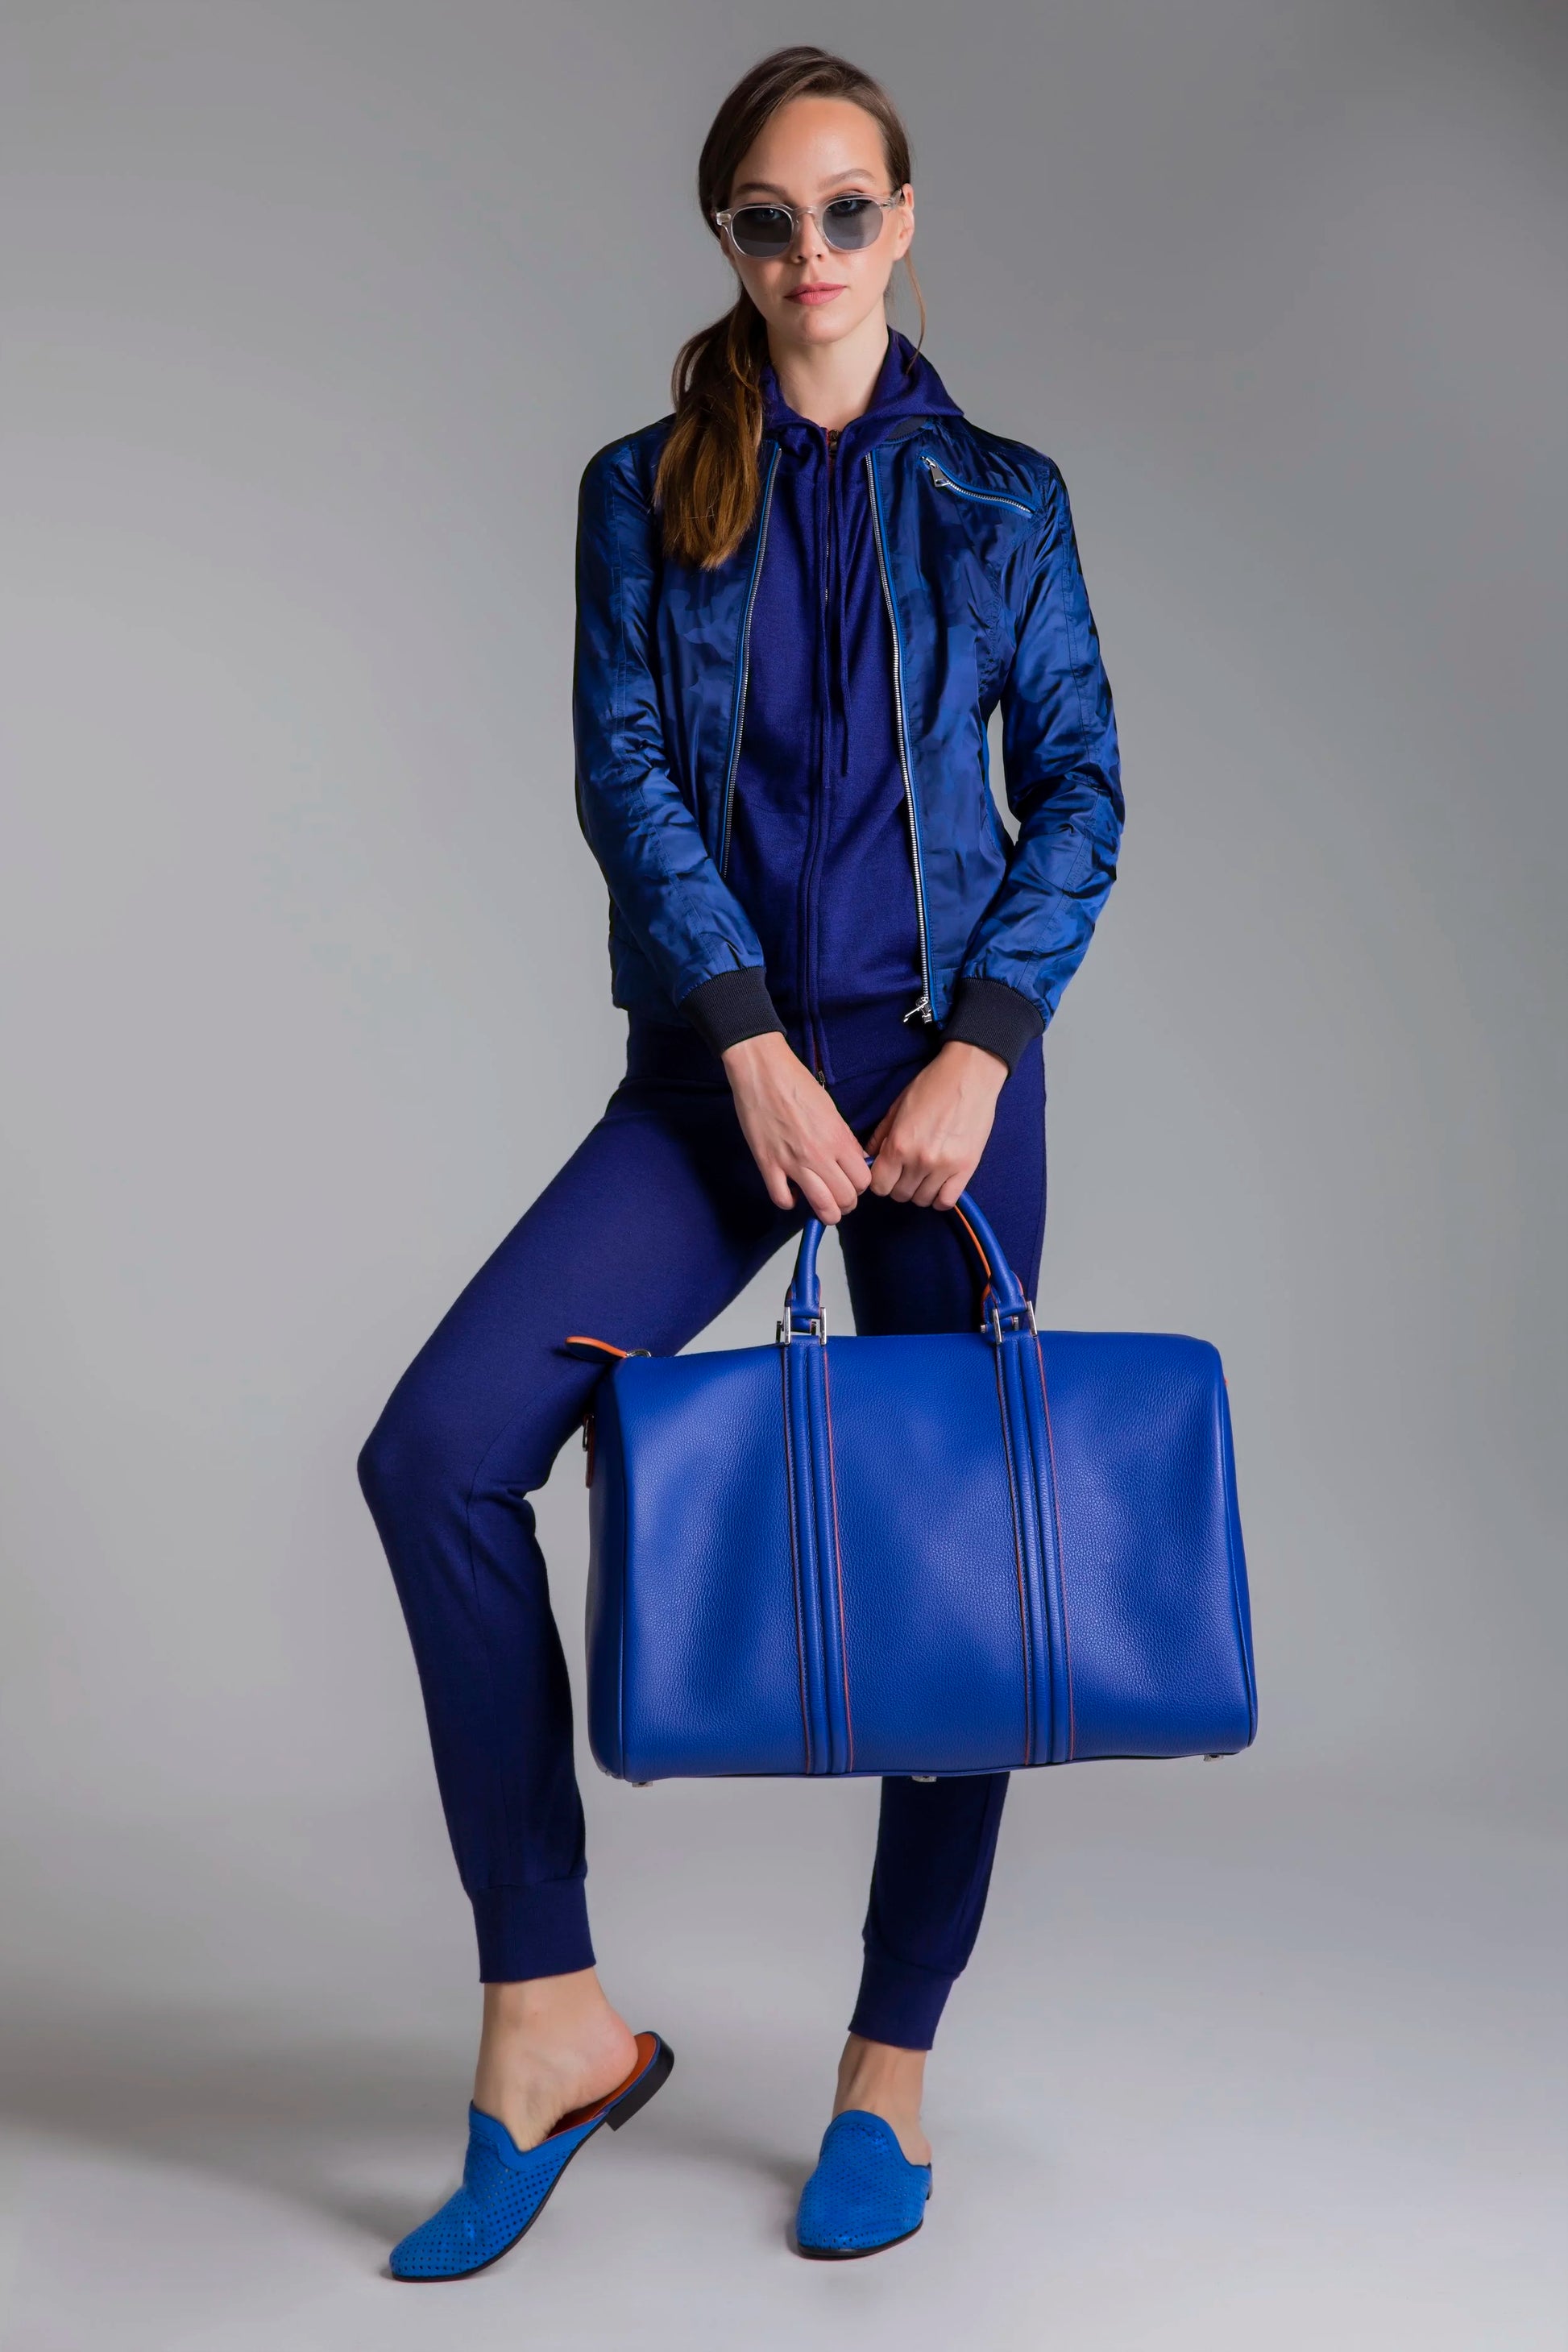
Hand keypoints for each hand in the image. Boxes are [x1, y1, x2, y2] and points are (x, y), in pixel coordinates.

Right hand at [721, 1033, 872, 1223]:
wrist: (763, 1071)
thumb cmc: (797, 1083)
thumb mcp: (832, 1110)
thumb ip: (844, 1139)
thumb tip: (853, 1161)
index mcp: (838, 1139)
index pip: (863, 1181)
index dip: (860, 1185)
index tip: (852, 1181)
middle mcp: (819, 1155)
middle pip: (846, 1199)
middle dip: (845, 1203)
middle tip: (838, 1196)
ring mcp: (792, 1162)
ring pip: (821, 1207)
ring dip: (824, 1212)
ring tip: (821, 1205)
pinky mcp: (767, 1164)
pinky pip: (783, 1199)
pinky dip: (790, 1202)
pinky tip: (792, 1193)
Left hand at [865, 1041, 1007, 1208]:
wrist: (970, 1074)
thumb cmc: (932, 1086)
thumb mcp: (897, 1107)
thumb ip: (881, 1137)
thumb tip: (871, 1158)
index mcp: (899, 1145)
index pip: (879, 1186)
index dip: (880, 1181)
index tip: (886, 1172)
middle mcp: (920, 1160)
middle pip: (900, 1195)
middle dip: (898, 1185)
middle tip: (905, 1171)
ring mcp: (945, 1167)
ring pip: (922, 1200)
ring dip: (919, 1191)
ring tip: (923, 1175)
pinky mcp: (966, 1168)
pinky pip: (947, 1201)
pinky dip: (940, 1198)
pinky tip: (939, 1185)